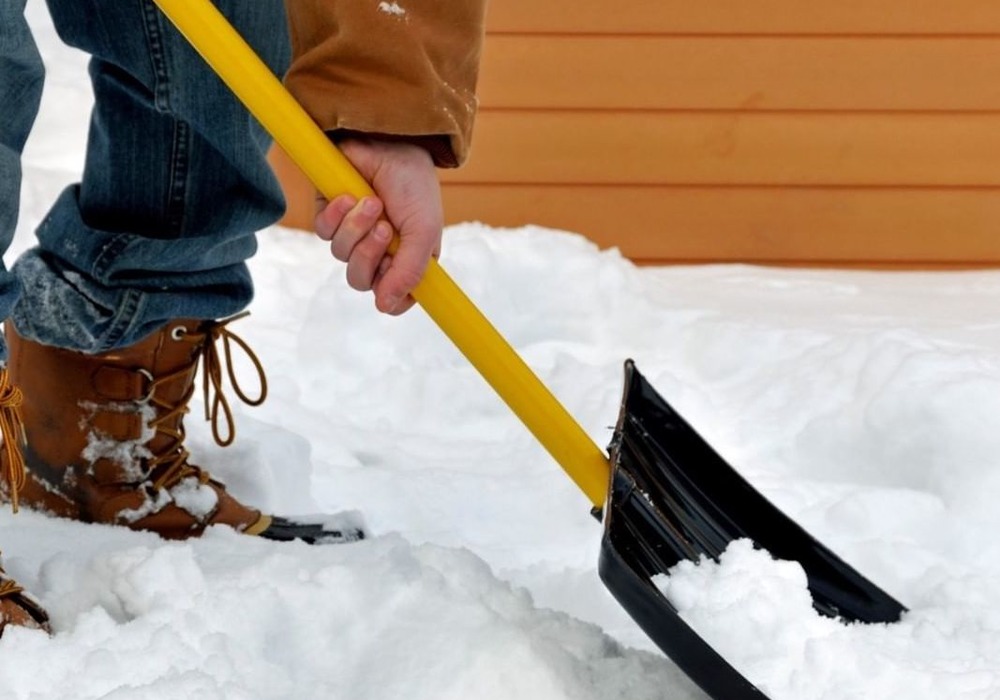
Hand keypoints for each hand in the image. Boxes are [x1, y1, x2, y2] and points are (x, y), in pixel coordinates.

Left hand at [314, 138, 442, 314]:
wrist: (389, 142)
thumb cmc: (413, 185)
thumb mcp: (424, 231)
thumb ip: (410, 271)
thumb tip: (384, 307)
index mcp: (407, 259)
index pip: (395, 299)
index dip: (391, 297)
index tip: (392, 284)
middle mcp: (379, 251)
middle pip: (361, 281)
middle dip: (369, 257)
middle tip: (383, 230)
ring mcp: (353, 234)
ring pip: (341, 257)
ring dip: (356, 230)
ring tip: (371, 202)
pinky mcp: (330, 214)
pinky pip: (323, 234)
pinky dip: (337, 215)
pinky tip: (349, 194)